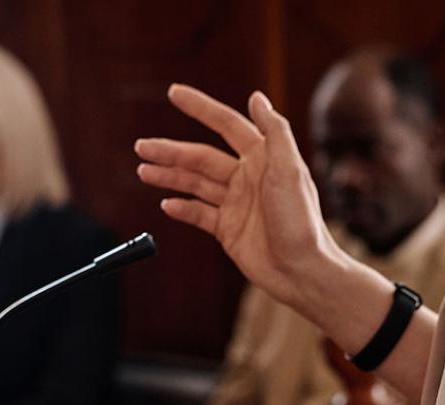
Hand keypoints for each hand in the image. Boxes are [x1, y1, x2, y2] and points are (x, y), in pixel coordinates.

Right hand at [136, 85, 349, 313]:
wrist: (301, 271)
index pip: (226, 125)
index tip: (174, 93)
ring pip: (195, 183)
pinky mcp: (228, 229)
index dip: (200, 108)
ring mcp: (236, 204)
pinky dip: (181, 208)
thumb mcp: (290, 171)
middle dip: (171, 151)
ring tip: (143, 171)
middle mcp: (247, 177)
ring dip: (169, 176)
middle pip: (201, 156)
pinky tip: (166, 204)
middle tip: (142, 147)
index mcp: (263, 158)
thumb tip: (257, 97)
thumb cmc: (301, 221)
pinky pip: (199, 214)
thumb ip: (275, 132)